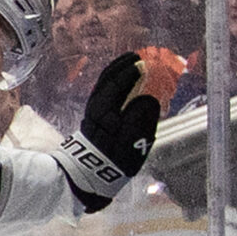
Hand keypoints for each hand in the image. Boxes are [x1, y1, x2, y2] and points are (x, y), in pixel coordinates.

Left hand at [55, 51, 161, 209]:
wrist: (87, 180)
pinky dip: (111, 83)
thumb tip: (149, 99)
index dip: (131, 72)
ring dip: (116, 73)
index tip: (145, 62)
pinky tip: (119, 81)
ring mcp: (93, 114)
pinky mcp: (92, 119)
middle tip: (138, 55)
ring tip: (129, 62)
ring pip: (104, 86)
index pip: (117, 85)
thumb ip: (141, 121)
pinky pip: (102, 94)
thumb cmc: (112, 164)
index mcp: (105, 113)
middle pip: (108, 81)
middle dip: (123, 67)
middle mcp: (97, 109)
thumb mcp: (131, 146)